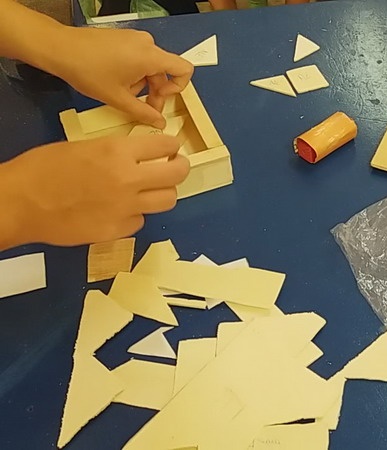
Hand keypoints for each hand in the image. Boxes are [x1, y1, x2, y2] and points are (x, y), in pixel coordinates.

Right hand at [0, 135, 188, 247]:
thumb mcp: (83, 147)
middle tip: (175, 167)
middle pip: (176, 175)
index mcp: (117, 152)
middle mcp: (128, 180)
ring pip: (166, 201)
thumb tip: (139, 156)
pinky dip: (134, 215)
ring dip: (162, 193)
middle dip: (179, 168)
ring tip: (152, 190)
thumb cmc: (42, 169)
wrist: (18, 203)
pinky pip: (140, 221)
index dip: (171, 147)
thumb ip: (116, 152)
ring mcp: (125, 208)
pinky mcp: (117, 231)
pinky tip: (120, 210)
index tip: (172, 149)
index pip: (165, 146)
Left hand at [49, 27, 192, 128]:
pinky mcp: (124, 38)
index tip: (162, 98)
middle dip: (156, 91)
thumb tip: (158, 122)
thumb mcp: (118, 98)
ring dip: (143, 84)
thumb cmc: (85, 67)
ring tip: (122, 93)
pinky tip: (116, 82)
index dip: (178, 88)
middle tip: (144, 107)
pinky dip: (134, 72)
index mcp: (150, 56)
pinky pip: (139, 58)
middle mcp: (146, 44)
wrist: (60, 48)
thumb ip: (144, 112)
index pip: (184, 69)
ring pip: (151, 66)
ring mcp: (134, 39)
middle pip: (165, 71)